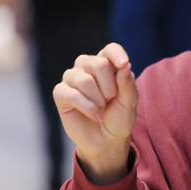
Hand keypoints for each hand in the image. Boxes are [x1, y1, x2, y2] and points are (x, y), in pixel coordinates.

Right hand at [53, 43, 138, 184]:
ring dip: (98, 99)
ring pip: (84, 79)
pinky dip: (88, 107)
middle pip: (98, 63)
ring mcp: (72, 78)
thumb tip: (125, 65)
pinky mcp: (61, 93)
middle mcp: (88, 66)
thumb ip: (128, 84)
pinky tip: (96, 115)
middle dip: (110, 87)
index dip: (116, 54)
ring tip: (103, 109)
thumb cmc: (119, 117)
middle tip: (111, 100)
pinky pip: (72, 94)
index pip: (110, 49)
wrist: (107, 140)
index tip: (123, 64)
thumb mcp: (129, 102)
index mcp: (107, 64)